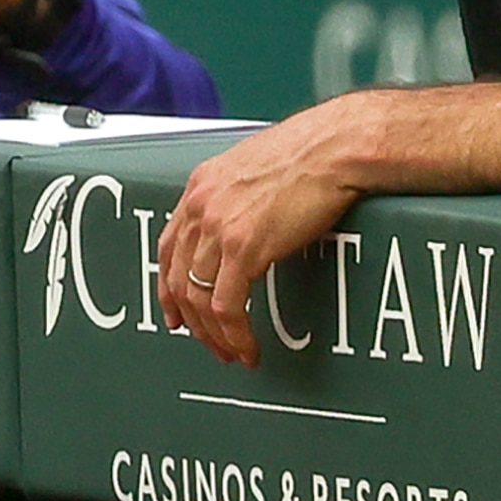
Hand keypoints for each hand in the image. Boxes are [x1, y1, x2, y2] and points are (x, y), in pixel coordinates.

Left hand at [155, 101, 370, 366]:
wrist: (332, 148)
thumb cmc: (309, 154)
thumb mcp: (254, 171)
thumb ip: (237, 199)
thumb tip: (242, 228)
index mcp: (200, 186)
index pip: (168, 246)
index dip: (168, 286)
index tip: (176, 312)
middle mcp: (200, 206)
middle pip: (178, 278)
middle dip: (192, 320)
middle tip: (210, 342)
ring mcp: (217, 226)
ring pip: (198, 298)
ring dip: (215, 334)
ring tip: (233, 352)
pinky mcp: (243, 247)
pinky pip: (226, 306)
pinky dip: (235, 333)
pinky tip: (248, 346)